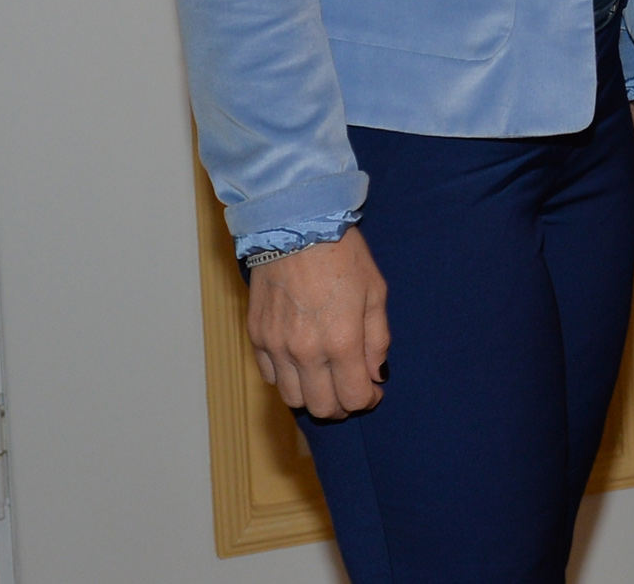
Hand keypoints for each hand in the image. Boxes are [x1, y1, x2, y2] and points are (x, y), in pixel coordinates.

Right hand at [246, 228, 388, 418]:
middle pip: (321, 407)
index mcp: (341, 341)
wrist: (297, 226)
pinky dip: (287, 378)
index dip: (367, 401)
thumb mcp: (375, 292)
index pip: (352, 397)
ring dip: (313, 397)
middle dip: (342, 407)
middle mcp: (305, 352)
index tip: (373, 392)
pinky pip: (270, 376)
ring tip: (327, 380)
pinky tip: (302, 363)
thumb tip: (375, 374)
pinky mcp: (256, 337)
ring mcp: (276, 347)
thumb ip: (377, 339)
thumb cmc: (343, 254)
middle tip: (352, 391)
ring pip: (291, 398)